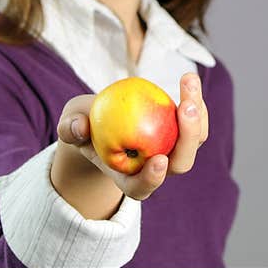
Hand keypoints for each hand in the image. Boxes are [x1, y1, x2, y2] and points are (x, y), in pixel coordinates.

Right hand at [56, 73, 208, 200]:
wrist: (101, 117)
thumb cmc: (83, 124)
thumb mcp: (70, 124)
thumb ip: (70, 128)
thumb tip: (80, 127)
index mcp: (127, 178)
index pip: (141, 188)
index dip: (152, 179)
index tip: (158, 160)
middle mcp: (154, 168)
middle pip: (180, 164)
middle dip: (188, 138)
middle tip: (186, 108)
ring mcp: (171, 149)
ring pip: (195, 139)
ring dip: (197, 112)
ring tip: (188, 80)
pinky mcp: (179, 131)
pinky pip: (195, 120)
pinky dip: (194, 100)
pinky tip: (188, 79)